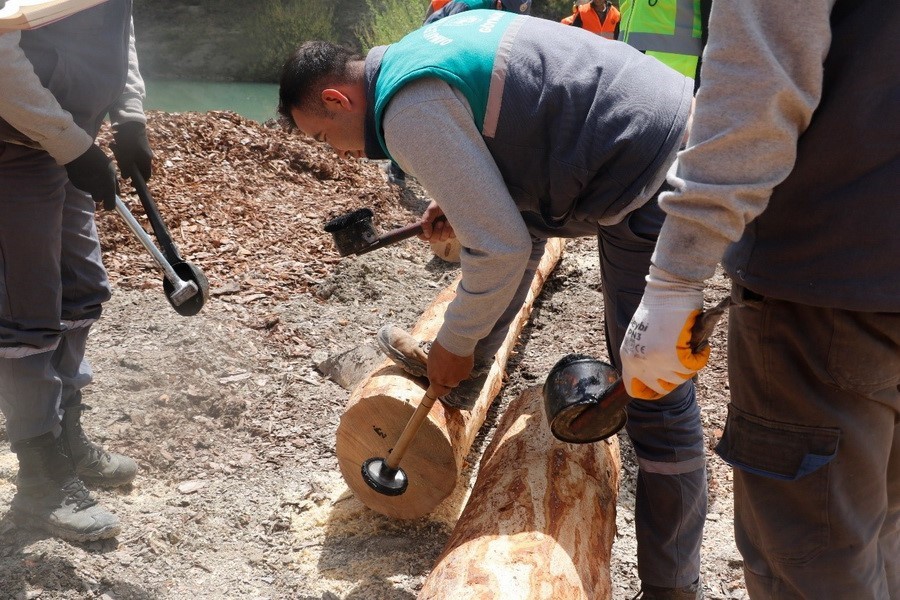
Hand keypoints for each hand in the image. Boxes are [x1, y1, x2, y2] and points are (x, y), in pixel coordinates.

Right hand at [64, 144, 118, 209]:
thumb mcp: (111, 169)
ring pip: (90, 192)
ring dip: (92, 187)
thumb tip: (118, 194)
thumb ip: (115, 184)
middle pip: (98, 199)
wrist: (78, 151)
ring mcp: (86, 188)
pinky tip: (84, 172)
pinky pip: (83, 187)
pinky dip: (84, 182)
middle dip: (100, 194)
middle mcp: (97, 189)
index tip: (109, 203)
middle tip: (100, 184)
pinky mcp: (76, 184)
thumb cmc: (98, 158)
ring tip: (92, 175)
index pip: (110, 206)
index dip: (110, 205)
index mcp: (108, 186)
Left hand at [111, 121, 152, 181]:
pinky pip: (127, 151)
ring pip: (130, 159)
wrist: (129, 121)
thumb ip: (126, 168)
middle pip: (136, 168)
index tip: (131, 184)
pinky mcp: (134, 143)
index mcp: (146, 160)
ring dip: (121, 157)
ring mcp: (140, 149)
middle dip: (126, 166)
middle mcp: (145, 156)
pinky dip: (120, 150)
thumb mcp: (126, 156)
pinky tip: (114, 144)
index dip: (140, 182)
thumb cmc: (129, 140)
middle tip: (118, 162)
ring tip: (114, 148)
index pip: (146, 175)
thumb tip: (126, 178)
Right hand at [418, 201, 454, 241]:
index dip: (424, 235)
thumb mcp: (432, 210)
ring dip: (445, 230)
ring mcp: (445, 231)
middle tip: (440, 222)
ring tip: (448, 221)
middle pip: (432, 240)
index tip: (429, 229)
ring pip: (442, 239)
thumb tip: (427, 235)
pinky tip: (453, 223)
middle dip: (436, 231)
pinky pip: (451, 236)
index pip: (422, 236)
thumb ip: (426, 221)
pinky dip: (452, 230)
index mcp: (429, 224)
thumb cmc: (443, 203)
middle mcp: (436, 229)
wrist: (457, 199)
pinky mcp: (454, 232)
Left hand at [426, 340, 473, 396]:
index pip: (438, 391)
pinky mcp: (466, 373)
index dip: (442, 389)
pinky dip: (464, 367)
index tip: (444, 386)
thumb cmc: (441, 347)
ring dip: (458, 372)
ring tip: (456, 360)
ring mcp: (457, 378)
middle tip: (451, 366)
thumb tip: (438, 371)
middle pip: (451, 384)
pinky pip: (465, 372)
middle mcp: (446, 381)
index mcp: (435, 378)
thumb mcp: (432, 359)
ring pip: (459, 378)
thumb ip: (436, 370)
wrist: (454, 341)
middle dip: (451, 377)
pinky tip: (462, 358)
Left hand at [620, 266, 709, 399]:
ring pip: (680, 378)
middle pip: (660, 387)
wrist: (668, 289)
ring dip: (689, 363)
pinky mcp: (674, 357)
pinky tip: (699, 342)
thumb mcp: (642, 335)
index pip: (634, 389)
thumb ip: (645, 355)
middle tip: (682, 359)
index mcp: (627, 356)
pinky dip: (701, 355)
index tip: (663, 384)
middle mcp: (638, 363)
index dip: (649, 390)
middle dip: (674, 376)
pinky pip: (694, 366)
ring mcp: (656, 362)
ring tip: (689, 343)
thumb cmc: (658, 307)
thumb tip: (661, 374)